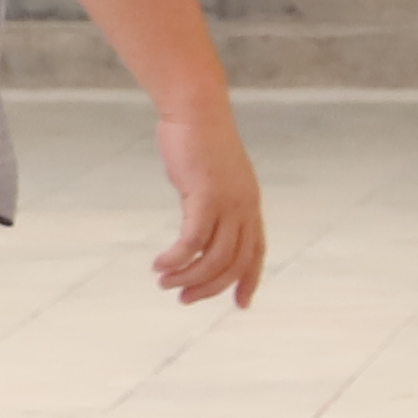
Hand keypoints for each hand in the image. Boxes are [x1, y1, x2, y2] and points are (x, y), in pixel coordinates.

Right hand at [145, 93, 265, 307]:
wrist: (196, 112)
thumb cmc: (199, 144)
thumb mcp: (211, 180)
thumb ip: (210, 205)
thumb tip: (198, 229)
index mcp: (250, 206)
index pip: (257, 253)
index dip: (250, 281)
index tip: (242, 305)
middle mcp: (245, 208)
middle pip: (235, 263)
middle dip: (211, 287)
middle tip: (184, 299)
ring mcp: (228, 203)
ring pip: (214, 257)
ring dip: (189, 276)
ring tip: (166, 283)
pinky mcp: (206, 197)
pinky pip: (192, 240)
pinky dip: (177, 258)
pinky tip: (160, 265)